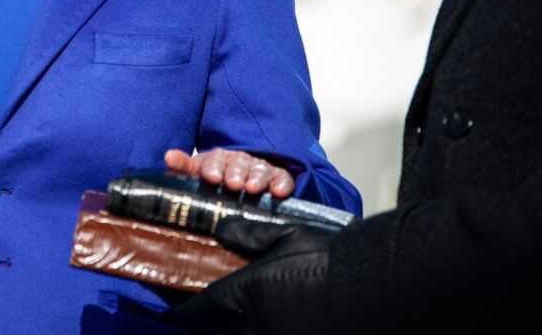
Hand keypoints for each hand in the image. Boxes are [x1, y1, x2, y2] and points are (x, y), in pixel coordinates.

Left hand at [164, 148, 295, 197]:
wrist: (241, 182)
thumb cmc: (214, 179)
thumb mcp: (196, 173)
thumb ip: (182, 167)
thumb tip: (168, 156)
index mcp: (218, 159)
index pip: (214, 160)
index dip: (212, 168)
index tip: (211, 177)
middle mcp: (239, 161)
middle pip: (238, 165)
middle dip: (236, 174)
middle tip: (234, 184)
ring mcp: (259, 168)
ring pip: (260, 170)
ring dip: (257, 179)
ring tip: (253, 189)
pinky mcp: (278, 177)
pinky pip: (282, 178)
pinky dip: (282, 184)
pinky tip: (279, 192)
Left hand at [175, 217, 334, 334]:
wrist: (380, 284)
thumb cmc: (331, 258)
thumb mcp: (285, 235)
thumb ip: (246, 234)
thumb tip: (221, 231)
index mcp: (245, 295)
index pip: (198, 309)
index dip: (183, 307)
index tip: (176, 303)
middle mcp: (257, 326)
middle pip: (221, 329)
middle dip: (216, 317)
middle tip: (214, 303)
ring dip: (241, 325)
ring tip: (247, 309)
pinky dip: (267, 329)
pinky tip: (276, 316)